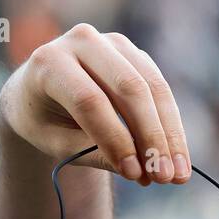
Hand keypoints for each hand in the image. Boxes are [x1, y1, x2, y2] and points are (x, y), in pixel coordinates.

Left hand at [0, 24, 191, 184]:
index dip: (115, 138)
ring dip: (170, 133)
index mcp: (49, 62)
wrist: (40, 89)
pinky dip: (171, 124)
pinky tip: (176, 156)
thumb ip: (93, 153)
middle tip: (165, 177)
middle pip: (129, 88)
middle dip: (152, 136)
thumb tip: (141, 173)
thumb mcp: (56, 141)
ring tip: (178, 173)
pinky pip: (161, 89)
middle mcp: (83, 41)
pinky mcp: (135, 53)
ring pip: (153, 87)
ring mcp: (113, 43)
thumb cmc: (42, 119)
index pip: (89, 100)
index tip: (134, 174)